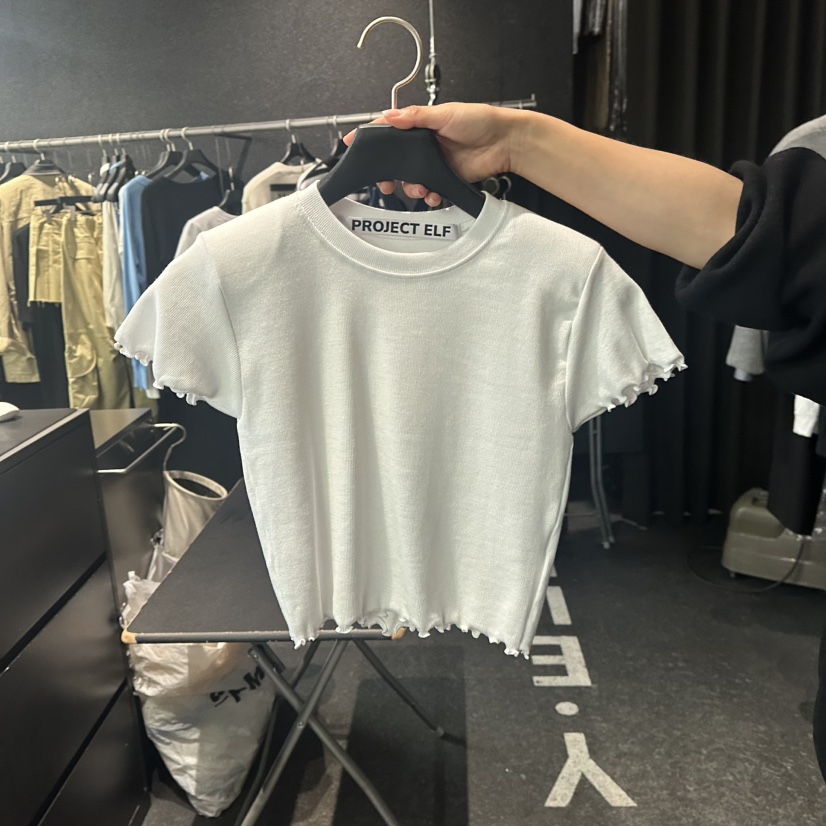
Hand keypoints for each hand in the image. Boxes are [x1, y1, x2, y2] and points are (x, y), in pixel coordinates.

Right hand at [342, 102, 522, 206]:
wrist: (505, 143)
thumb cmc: (480, 121)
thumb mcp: (445, 114)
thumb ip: (415, 117)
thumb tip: (389, 116)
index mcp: (420, 126)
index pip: (389, 131)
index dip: (370, 138)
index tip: (352, 144)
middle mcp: (424, 145)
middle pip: (396, 162)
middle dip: (388, 174)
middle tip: (386, 182)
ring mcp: (434, 163)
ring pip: (411, 180)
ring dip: (412, 188)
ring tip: (421, 188)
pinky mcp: (445, 178)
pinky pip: (429, 191)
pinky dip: (429, 196)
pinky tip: (434, 194)